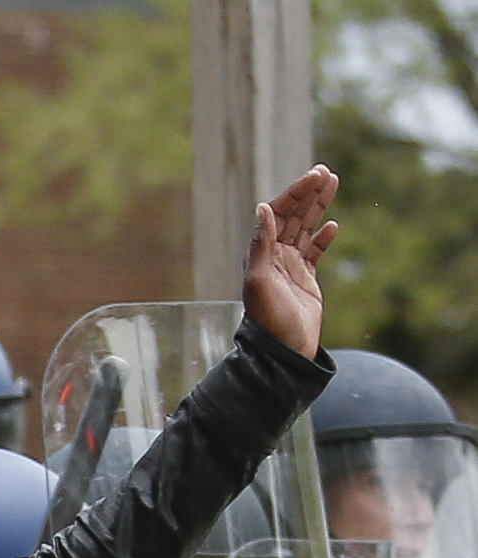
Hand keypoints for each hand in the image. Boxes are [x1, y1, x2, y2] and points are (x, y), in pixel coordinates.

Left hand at [242, 164, 337, 359]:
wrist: (283, 351)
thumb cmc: (269, 319)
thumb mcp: (260, 280)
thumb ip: (261, 244)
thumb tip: (263, 208)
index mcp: (262, 254)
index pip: (279, 215)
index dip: (295, 194)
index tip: (314, 176)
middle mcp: (274, 257)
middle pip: (293, 217)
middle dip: (308, 193)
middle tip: (325, 171)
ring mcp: (291, 268)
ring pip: (305, 229)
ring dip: (318, 207)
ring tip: (332, 184)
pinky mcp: (306, 280)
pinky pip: (315, 253)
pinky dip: (323, 238)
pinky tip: (332, 226)